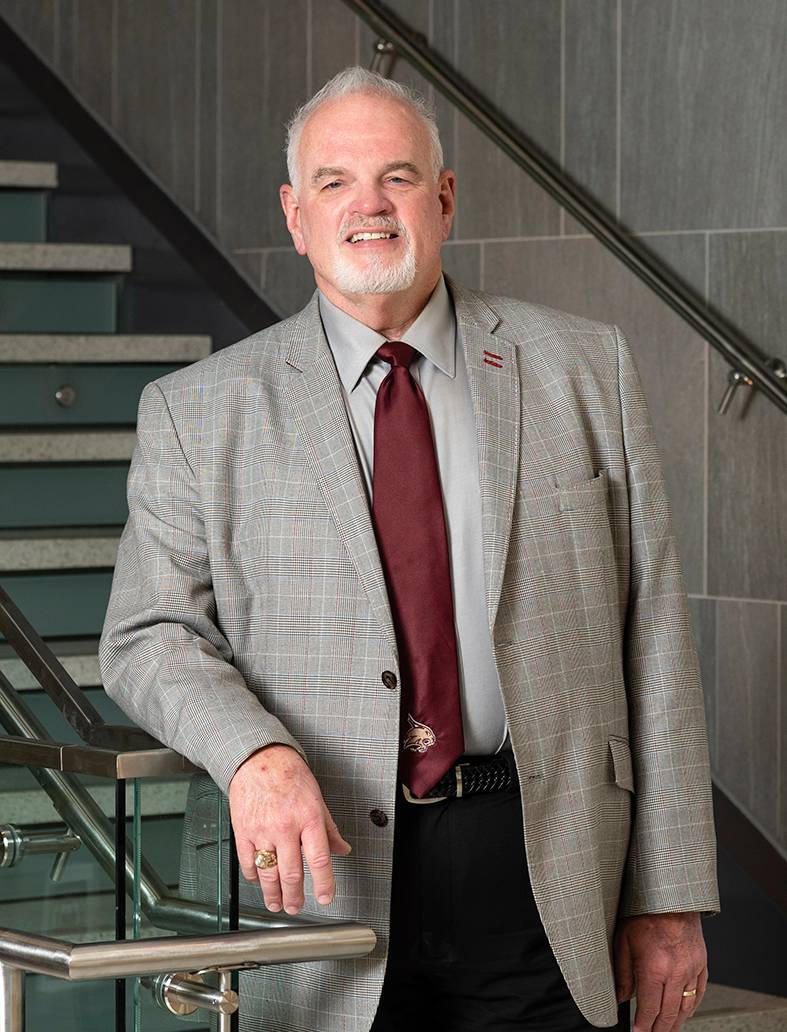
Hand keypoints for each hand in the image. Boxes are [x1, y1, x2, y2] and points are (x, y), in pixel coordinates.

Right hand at [228, 743, 351, 913]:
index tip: (325, 898)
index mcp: (308, 817)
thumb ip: (329, 828)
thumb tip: (341, 848)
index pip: (319, 859)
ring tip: (277, 904)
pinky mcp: (243, 832)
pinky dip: (254, 878)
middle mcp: (285, 826)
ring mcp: (262, 831)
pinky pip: (248, 863)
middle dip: (295, 897)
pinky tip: (259, 882)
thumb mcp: (317, 798)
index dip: (324, 884)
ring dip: (273, 895)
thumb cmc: (289, 774)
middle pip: (291, 874)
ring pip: (268, 874)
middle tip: (296, 907)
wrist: (258, 759)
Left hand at [614, 912, 707, 1031]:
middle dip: (659, 1029)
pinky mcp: (701, 963)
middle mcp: (675, 972)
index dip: (643, 1026)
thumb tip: (621, 997)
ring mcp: (691, 969)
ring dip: (676, 1022)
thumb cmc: (645, 912)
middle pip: (668, 1013)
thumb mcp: (624, 940)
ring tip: (667, 1030)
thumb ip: (623, 973)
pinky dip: (692, 1006)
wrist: (672, 896)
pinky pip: (699, 992)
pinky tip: (685, 1013)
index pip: (649, 1008)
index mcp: (654, 968)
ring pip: (685, 1006)